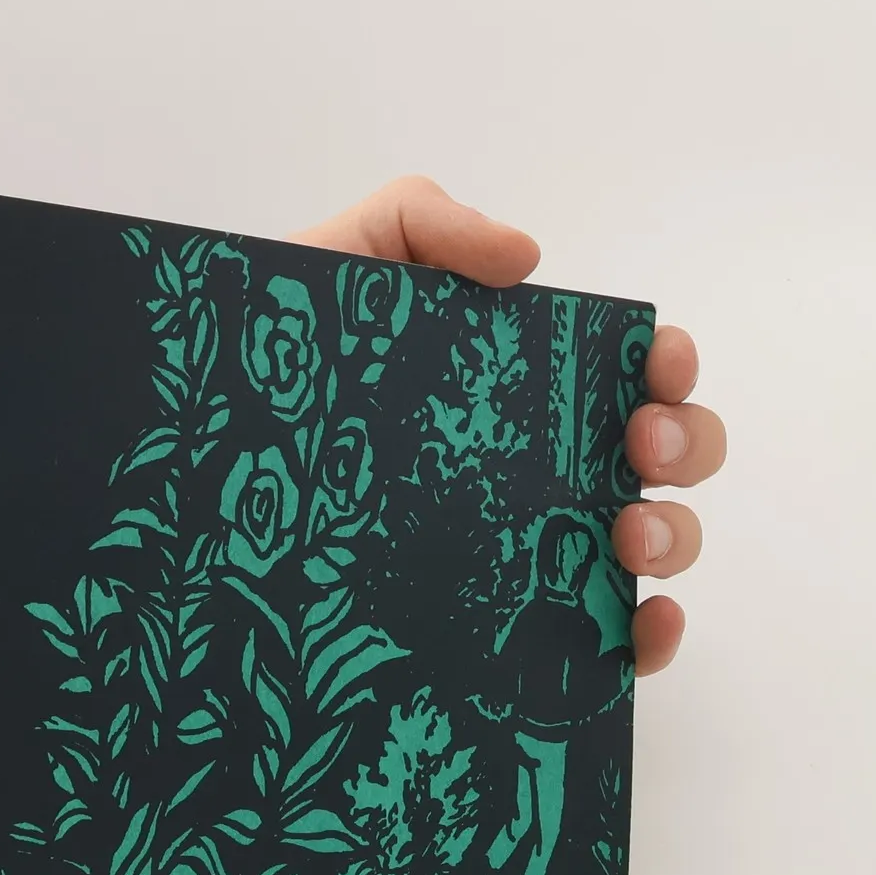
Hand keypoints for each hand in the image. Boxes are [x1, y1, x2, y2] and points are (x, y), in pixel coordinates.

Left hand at [293, 175, 725, 676]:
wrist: (192, 468)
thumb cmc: (269, 375)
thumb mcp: (335, 267)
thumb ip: (420, 224)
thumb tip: (526, 258)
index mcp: (519, 391)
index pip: (628, 372)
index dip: (669, 364)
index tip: (655, 368)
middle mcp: (539, 472)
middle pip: (664, 457)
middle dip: (684, 445)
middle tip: (637, 448)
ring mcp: (527, 556)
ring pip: (650, 549)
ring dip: (674, 538)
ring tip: (626, 538)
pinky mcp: (504, 636)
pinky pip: (605, 650)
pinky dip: (649, 642)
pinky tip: (643, 629)